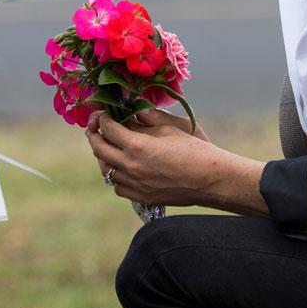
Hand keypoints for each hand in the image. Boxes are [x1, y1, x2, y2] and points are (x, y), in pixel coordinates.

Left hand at [86, 111, 219, 208]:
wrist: (211, 179)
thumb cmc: (195, 148)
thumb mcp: (170, 126)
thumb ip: (146, 117)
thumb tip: (131, 110)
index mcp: (137, 145)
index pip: (107, 128)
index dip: (103, 118)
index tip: (104, 113)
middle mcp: (131, 166)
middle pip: (99, 149)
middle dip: (94, 135)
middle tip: (96, 127)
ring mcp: (135, 184)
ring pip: (106, 170)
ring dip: (104, 156)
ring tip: (109, 146)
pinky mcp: (142, 197)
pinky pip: (118, 186)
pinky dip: (116, 175)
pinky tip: (124, 167)